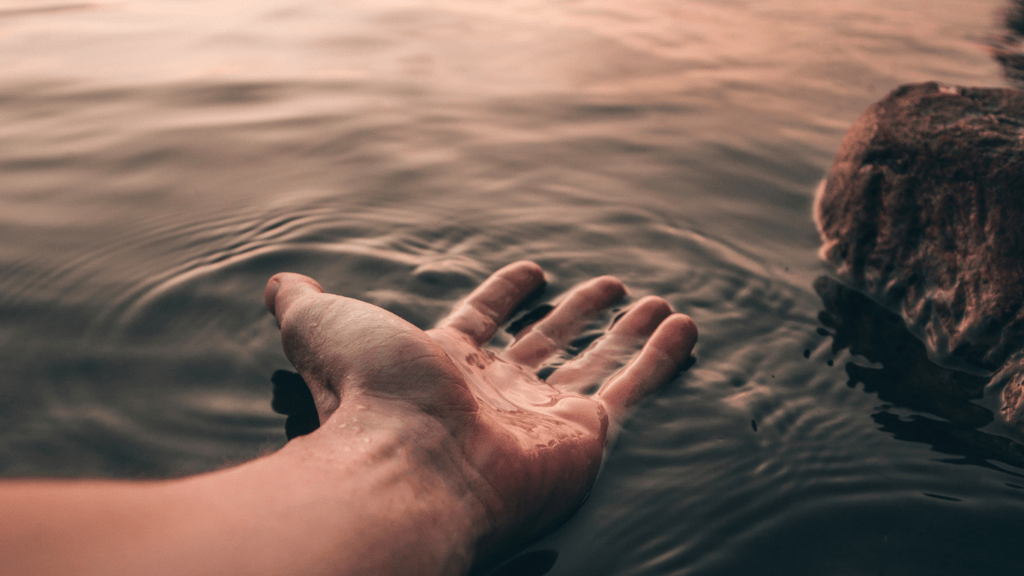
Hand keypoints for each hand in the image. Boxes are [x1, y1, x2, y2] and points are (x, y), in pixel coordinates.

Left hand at [264, 261, 696, 564]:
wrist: (411, 462)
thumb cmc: (368, 395)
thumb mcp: (324, 327)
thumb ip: (306, 306)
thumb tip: (280, 283)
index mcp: (444, 365)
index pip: (482, 321)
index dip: (505, 294)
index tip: (531, 270)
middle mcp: (497, 392)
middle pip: (549, 343)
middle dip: (578, 314)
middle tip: (608, 286)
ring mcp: (542, 414)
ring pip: (597, 362)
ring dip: (628, 332)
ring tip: (657, 303)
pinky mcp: (583, 433)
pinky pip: (632, 387)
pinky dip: (659, 356)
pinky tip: (682, 326)